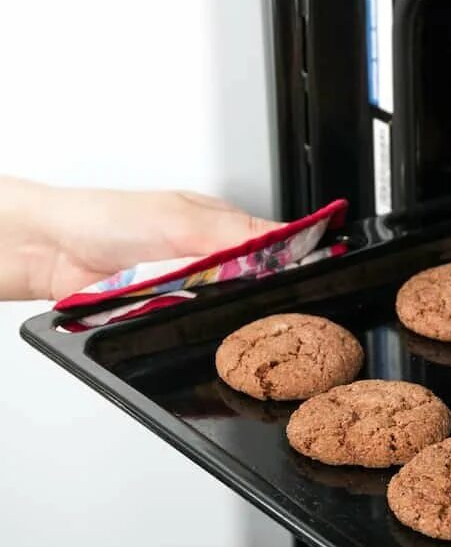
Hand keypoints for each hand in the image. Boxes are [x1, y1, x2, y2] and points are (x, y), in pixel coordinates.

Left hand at [0, 176, 281, 300]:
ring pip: (227, 311)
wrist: (50, 250)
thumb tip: (286, 246)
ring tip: (201, 300)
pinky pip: (195, 328)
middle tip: (243, 291)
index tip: (304, 277)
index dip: (293, 263)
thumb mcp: (182, 219)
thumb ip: (236, 235)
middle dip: (253, 294)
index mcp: (223, 225)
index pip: (277, 246)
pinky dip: (190, 325)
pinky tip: (184, 316)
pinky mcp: (172, 314)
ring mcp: (192, 288)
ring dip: (218, 311)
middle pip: (256, 285)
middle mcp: (211, 257)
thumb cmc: (106, 219)